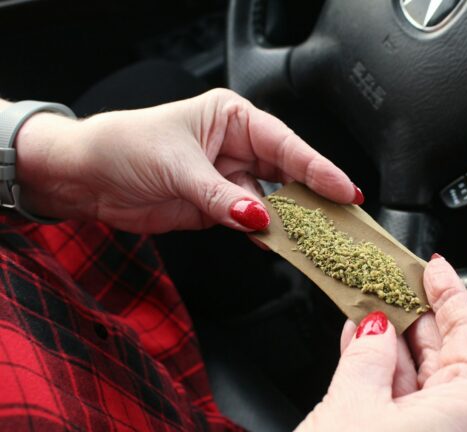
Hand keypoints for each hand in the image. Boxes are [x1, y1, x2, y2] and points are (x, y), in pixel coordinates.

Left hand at [12, 89, 361, 232]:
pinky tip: (279, 243)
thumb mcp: (177, 166)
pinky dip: (265, 235)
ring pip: (272, 202)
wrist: (86, 178)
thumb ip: (221, 196)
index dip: (318, 167)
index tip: (344, 189)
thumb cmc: (124, 148)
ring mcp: (229, 179)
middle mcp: (236, 147)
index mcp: (231, 118)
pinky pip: (250, 222)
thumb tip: (259, 219)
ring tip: (317, 237)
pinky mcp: (218, 208)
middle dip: (314, 196)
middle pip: (287, 173)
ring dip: (290, 221)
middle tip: (343, 218)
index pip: (284, 143)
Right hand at [282, 255, 466, 431]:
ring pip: (422, 377)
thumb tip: (374, 324)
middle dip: (415, 315)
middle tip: (388, 281)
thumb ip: (367, 352)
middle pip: (449, 353)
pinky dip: (383, 373)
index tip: (434, 268)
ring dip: (392, 342)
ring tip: (365, 306)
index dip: (451, 293)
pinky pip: (406, 402)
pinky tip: (360, 346)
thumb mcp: (352, 402)